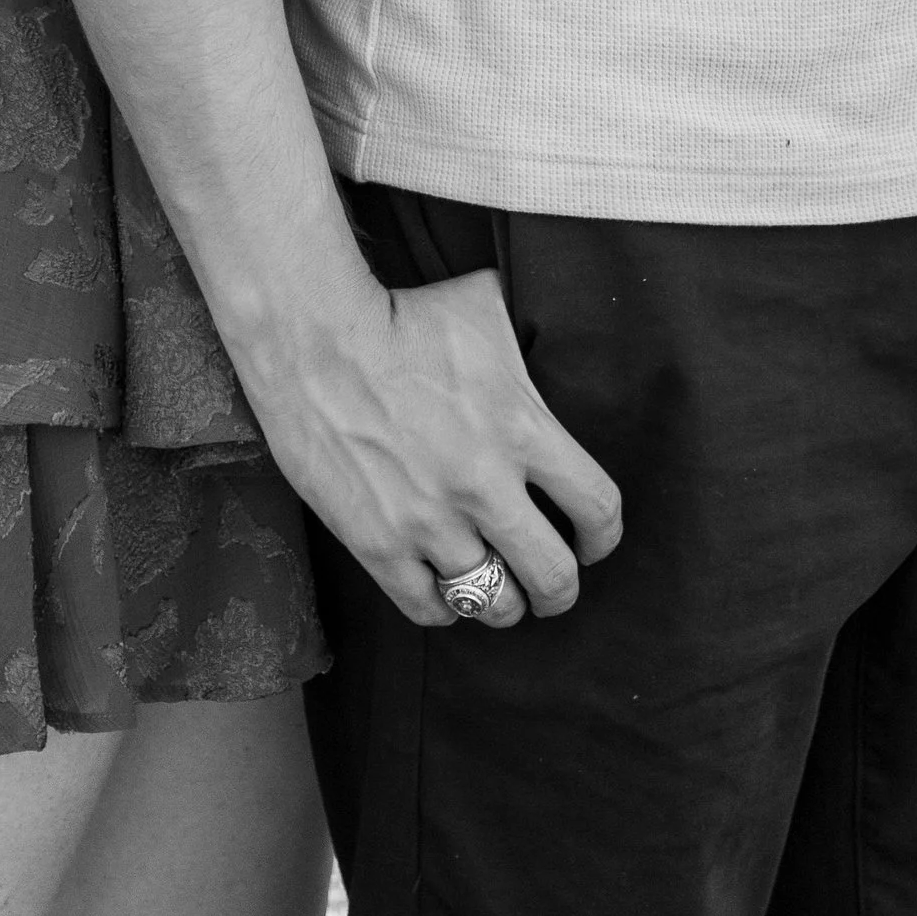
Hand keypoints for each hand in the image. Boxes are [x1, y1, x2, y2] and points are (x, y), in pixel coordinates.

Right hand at [248, 263, 622, 631]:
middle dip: (560, 590)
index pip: (598, 508)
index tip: (591, 542)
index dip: (602, 536)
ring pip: (494, 603)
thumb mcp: (485, 306)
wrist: (314, 339)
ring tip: (499, 593)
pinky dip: (445, 607)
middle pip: (554, 576)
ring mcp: (429, 521)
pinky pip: (429, 609)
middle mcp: (485, 486)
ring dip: (503, 603)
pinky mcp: (378, 543)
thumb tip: (552, 319)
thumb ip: (527, 335)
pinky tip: (444, 589)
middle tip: (551, 587)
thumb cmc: (402, 315)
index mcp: (522, 428)